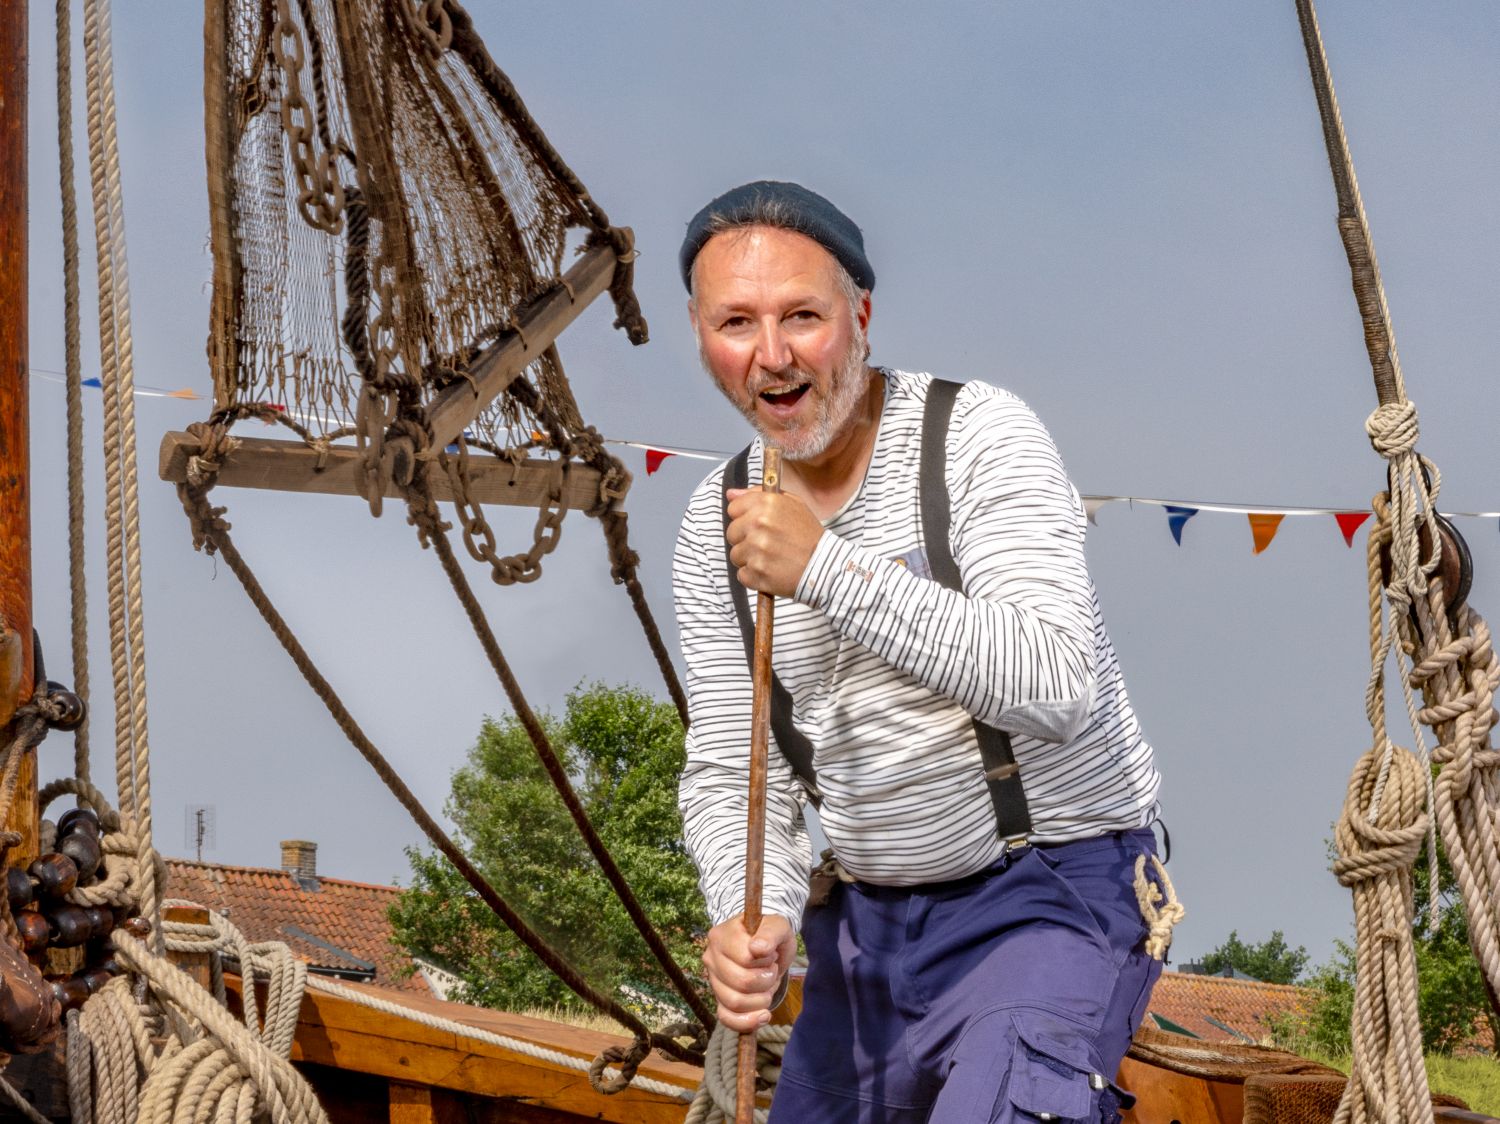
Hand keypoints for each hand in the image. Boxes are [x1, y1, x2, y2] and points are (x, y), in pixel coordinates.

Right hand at [701, 913, 795, 1032]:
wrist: (766, 946)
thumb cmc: (770, 934)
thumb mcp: (777, 926)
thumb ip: (770, 933)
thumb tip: (757, 948)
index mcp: (721, 935)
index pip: (745, 958)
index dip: (765, 961)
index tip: (771, 954)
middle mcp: (711, 957)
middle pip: (740, 983)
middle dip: (765, 981)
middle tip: (771, 970)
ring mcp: (713, 980)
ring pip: (734, 1003)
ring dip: (761, 1000)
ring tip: (767, 987)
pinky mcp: (719, 999)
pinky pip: (726, 1018)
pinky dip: (747, 1022)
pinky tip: (763, 1016)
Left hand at [725, 489, 822, 597]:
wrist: (825, 566)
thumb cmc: (808, 534)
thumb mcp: (792, 504)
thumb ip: (759, 494)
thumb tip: (730, 494)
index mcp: (766, 504)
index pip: (733, 508)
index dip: (744, 517)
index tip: (757, 525)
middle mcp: (759, 524)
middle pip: (731, 532)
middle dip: (745, 539)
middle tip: (767, 544)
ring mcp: (756, 550)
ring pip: (735, 555)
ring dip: (749, 558)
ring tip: (771, 558)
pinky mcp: (756, 573)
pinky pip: (742, 574)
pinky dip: (754, 576)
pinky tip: (771, 571)